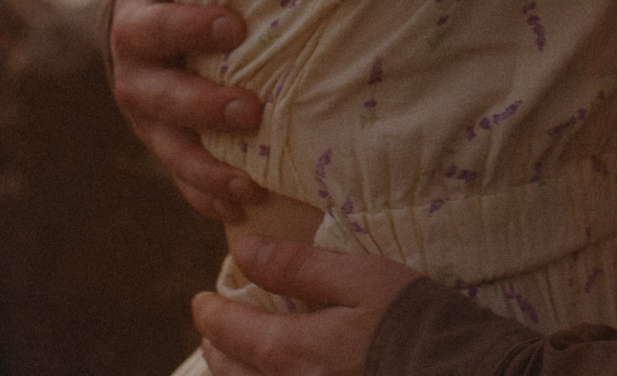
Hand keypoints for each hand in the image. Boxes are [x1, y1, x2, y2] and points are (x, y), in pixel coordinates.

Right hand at [107, 0, 266, 220]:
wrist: (145, 34)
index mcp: (134, 29)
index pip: (156, 28)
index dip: (190, 27)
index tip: (236, 26)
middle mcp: (133, 80)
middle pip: (161, 98)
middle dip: (204, 107)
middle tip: (250, 111)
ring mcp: (146, 123)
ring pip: (170, 150)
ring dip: (208, 169)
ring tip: (249, 185)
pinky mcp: (164, 150)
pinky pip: (181, 181)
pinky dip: (207, 197)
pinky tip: (237, 210)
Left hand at [194, 236, 421, 375]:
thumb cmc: (416, 322)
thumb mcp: (362, 279)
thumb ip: (300, 268)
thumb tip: (244, 253)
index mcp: (294, 352)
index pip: (231, 333)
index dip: (211, 314)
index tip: (201, 301)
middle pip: (234, 373)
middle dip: (217, 348)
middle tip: (213, 329)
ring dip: (236, 373)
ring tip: (236, 358)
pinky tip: (275, 374)